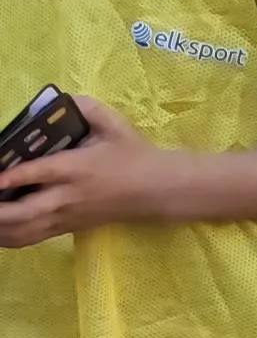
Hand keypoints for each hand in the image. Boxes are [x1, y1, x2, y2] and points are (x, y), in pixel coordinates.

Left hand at [0, 98, 173, 246]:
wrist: (159, 190)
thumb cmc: (134, 155)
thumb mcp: (114, 125)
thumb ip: (84, 108)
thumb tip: (59, 100)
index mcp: (77, 168)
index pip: (38, 174)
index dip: (10, 176)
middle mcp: (68, 197)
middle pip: (23, 212)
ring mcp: (66, 216)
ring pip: (23, 231)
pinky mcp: (67, 227)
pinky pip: (30, 238)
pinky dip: (7, 237)